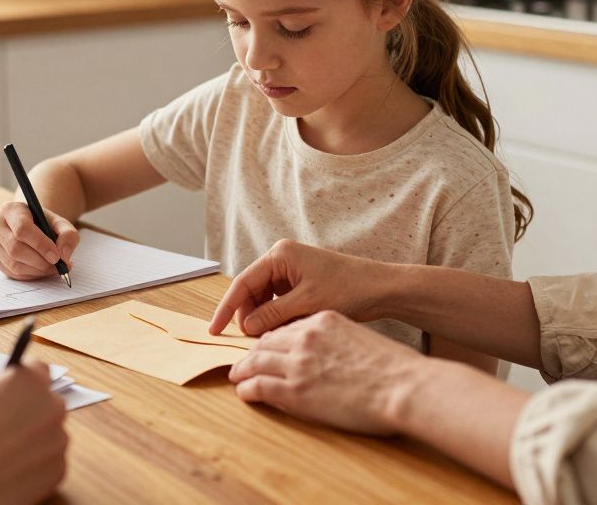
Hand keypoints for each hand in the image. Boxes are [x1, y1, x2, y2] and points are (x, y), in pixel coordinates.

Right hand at [0, 201, 79, 279]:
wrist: (30, 226)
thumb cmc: (44, 223)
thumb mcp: (60, 223)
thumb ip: (68, 235)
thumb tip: (64, 255)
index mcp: (11, 210)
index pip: (22, 228)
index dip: (40, 244)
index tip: (56, 256)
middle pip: (15, 248)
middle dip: (40, 261)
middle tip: (58, 266)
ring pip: (13, 264)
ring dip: (37, 270)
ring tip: (53, 268)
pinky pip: (13, 273)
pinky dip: (31, 275)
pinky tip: (42, 270)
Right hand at [0, 361, 67, 504]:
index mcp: (28, 383)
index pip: (37, 370)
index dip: (21, 380)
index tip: (14, 389)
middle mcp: (50, 408)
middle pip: (45, 402)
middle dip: (27, 410)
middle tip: (0, 425)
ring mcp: (57, 442)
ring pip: (48, 433)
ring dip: (32, 438)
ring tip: (0, 452)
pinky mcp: (57, 471)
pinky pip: (49, 461)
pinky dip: (34, 464)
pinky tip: (8, 469)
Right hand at [209, 239, 393, 335]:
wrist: (381, 288)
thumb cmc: (349, 289)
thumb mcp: (307, 305)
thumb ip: (273, 315)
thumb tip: (247, 327)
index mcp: (281, 255)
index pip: (243, 283)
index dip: (227, 309)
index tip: (215, 330)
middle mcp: (282, 258)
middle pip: (251, 291)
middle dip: (248, 315)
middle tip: (249, 340)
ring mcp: (291, 270)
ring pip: (264, 298)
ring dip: (263, 318)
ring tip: (269, 337)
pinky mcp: (300, 282)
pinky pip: (278, 301)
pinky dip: (277, 317)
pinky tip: (283, 331)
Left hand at [229, 310, 425, 435]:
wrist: (404, 387)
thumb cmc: (394, 368)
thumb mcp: (359, 339)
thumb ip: (337, 341)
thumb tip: (327, 355)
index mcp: (323, 320)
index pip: (286, 327)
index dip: (272, 338)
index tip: (266, 347)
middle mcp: (306, 337)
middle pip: (266, 341)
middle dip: (252, 352)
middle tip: (244, 361)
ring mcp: (298, 363)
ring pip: (255, 361)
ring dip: (243, 369)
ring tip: (236, 376)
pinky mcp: (294, 390)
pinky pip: (258, 385)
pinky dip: (247, 388)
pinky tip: (244, 392)